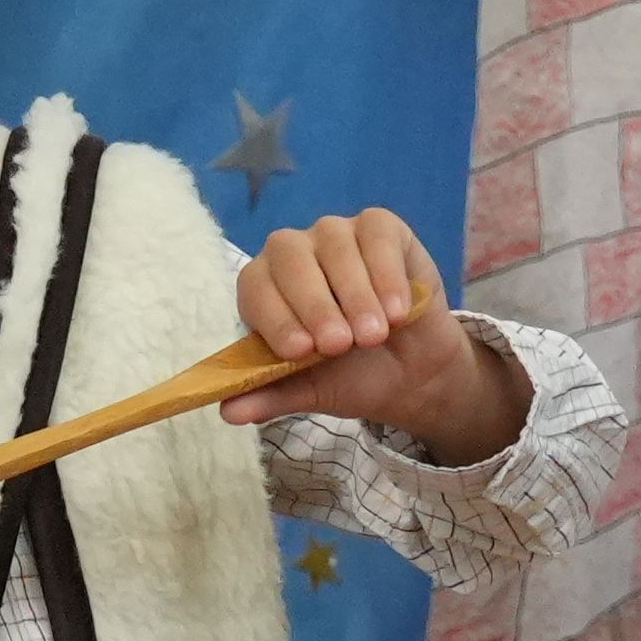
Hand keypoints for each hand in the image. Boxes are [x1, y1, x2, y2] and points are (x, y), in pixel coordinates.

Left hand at [228, 208, 519, 459]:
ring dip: (355, 295)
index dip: (274, 317)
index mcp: (266, 287)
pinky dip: (386, 274)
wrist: (412, 373)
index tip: (300, 351)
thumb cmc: (351, 375)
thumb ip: (270, 395)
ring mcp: (335, 234)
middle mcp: (294, 253)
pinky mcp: (380, 226)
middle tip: (339, 345)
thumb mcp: (311, 392)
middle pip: (290, 259)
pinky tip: (398, 311)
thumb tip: (229, 413)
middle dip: (314, 305)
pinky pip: (376, 235)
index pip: (255, 288)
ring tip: (373, 337)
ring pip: (335, 246)